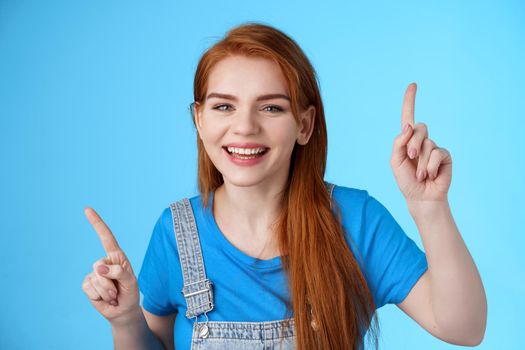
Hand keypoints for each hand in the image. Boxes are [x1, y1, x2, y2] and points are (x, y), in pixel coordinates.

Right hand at [81, 207, 140, 325]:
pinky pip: (89, 288)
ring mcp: (94, 273)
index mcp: (117, 256)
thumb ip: (119, 272)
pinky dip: (99, 296)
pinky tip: (104, 299)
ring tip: (114, 295)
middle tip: (118, 291)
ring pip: (95, 279)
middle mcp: (105, 262)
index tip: (87, 209)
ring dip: (107, 291)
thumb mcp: (130, 281)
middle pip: (99, 267)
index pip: (106, 237)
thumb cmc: (130, 293)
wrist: (123, 310)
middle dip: (110, 282)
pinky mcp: (88, 284)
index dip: (97, 223)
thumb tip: (99, 268)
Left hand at [390, 83, 452, 203]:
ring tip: (419, 175)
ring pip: (427, 143)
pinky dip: (430, 166)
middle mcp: (421, 141)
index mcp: (407, 140)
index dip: (410, 101)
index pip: (408, 117)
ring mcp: (434, 147)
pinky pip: (437, 153)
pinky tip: (429, 176)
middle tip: (411, 158)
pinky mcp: (445, 156)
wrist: (420, 197)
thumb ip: (398, 143)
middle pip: (419, 127)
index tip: (413, 84)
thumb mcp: (395, 162)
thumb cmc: (406, 181)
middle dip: (412, 143)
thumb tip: (408, 125)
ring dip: (420, 162)